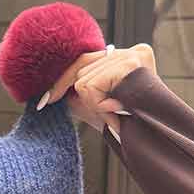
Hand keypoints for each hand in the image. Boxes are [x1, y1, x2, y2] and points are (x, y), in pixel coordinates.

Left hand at [42, 43, 157, 134]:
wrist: (148, 143)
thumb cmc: (124, 126)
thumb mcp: (96, 106)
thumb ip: (77, 93)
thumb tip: (47, 94)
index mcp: (126, 57)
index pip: (85, 60)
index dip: (63, 81)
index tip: (45, 101)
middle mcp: (132, 50)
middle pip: (82, 67)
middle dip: (86, 97)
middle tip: (107, 114)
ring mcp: (132, 54)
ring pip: (84, 79)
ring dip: (95, 104)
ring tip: (116, 113)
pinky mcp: (131, 63)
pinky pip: (91, 85)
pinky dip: (98, 104)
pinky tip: (117, 110)